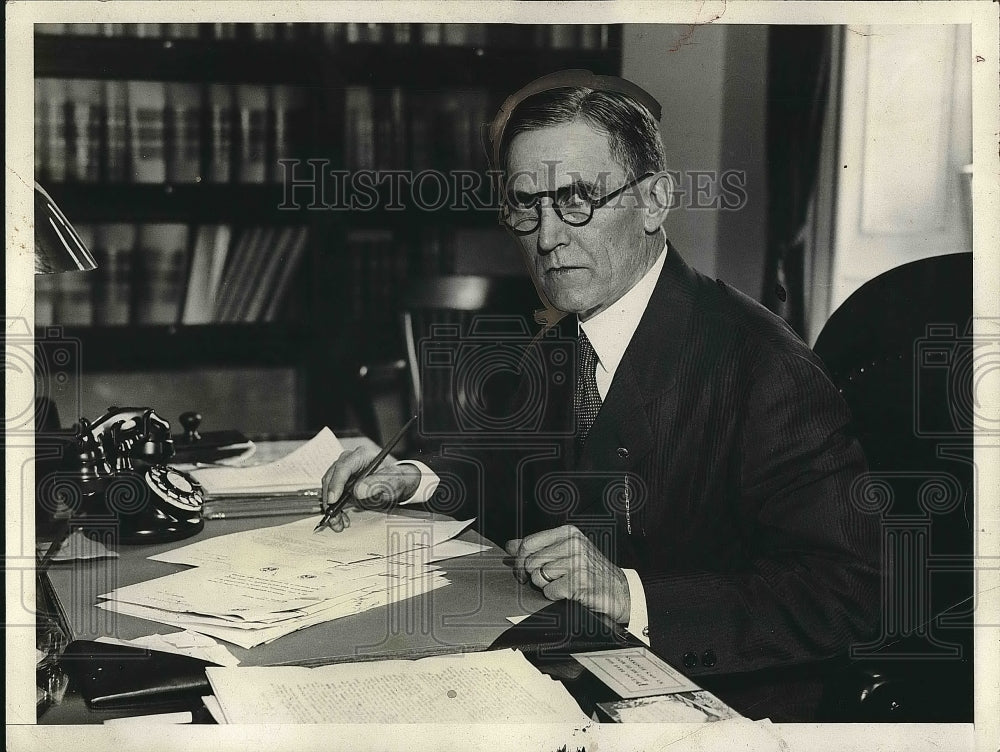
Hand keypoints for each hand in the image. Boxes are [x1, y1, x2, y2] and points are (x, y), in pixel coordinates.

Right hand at [320, 445, 419, 511]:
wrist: (396, 484)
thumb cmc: (395, 480)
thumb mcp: (392, 482)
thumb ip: (377, 484)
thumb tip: (358, 491)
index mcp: (362, 455)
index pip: (344, 467)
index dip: (337, 483)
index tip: (334, 499)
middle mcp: (350, 461)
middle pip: (332, 477)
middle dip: (331, 499)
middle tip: (334, 516)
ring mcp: (344, 471)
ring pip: (329, 488)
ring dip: (331, 506)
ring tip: (338, 521)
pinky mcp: (342, 482)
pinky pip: (332, 494)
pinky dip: (334, 507)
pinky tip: (341, 518)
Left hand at [505, 525, 629, 623]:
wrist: (619, 591)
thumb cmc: (590, 572)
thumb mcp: (566, 552)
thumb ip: (538, 547)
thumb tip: (510, 545)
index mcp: (568, 533)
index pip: (528, 543)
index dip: (520, 559)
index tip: (522, 569)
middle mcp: (574, 544)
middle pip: (531, 562)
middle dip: (533, 576)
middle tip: (547, 581)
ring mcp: (578, 562)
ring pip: (539, 577)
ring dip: (546, 586)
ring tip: (562, 585)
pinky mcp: (579, 582)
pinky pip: (549, 591)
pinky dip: (555, 596)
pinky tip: (568, 592)